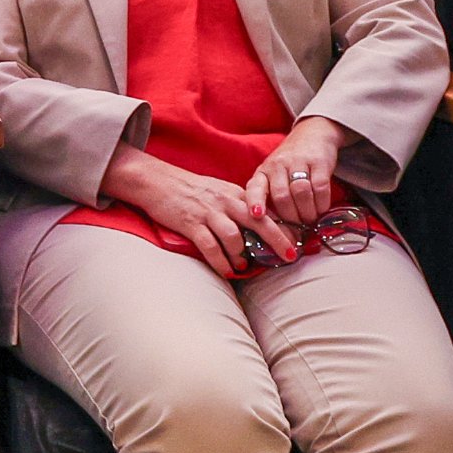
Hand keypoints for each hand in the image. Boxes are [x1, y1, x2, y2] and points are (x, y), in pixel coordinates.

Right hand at [106, 150, 301, 279]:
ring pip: (234, 236)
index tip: (297, 241)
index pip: (265, 210)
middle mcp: (225, 201)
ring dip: (241, 255)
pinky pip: (210, 246)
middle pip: (259, 220)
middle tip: (289, 256)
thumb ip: (238, 206)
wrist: (156, 181)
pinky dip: (220, 261)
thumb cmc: (189, 189)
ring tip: (243, 265)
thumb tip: (260, 226)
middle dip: (277, 239)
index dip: (283, 226)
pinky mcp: (190, 223)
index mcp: (234, 193)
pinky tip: (226, 271)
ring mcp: (208, 212)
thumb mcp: (219, 192)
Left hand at [243, 122, 349, 241]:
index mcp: (263, 172)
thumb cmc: (288, 164)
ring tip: (310, 220)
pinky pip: (320, 186)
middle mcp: (278, 165)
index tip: (257, 216)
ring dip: (307, 212)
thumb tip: (273, 234)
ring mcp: (298, 161)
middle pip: (281, 196)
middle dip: (291, 218)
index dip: (255, 202)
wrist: (312, 134)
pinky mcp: (318, 161)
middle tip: (298, 229)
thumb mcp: (273, 177)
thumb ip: (271, 199)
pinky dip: (321, 203)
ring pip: (300, 192)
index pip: (255, 187)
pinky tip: (321, 208)